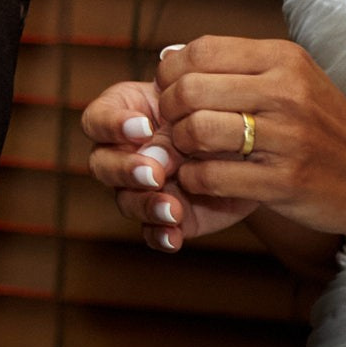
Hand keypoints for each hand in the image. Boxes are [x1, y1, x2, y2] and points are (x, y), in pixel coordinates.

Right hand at [82, 79, 258, 252]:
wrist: (248, 141)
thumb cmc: (216, 111)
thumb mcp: (198, 110)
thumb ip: (174, 130)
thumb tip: (155, 159)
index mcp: (122, 114)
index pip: (97, 120)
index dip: (112, 126)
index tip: (143, 128)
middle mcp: (123, 153)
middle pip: (102, 164)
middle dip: (126, 170)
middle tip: (154, 173)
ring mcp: (140, 188)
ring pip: (125, 200)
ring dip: (146, 205)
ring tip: (172, 210)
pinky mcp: (162, 215)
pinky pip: (151, 232)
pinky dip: (161, 236)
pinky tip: (174, 237)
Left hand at [155, 35, 345, 240]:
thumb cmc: (328, 128)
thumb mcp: (295, 80)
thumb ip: (239, 67)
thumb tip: (169, 55)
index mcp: (284, 59)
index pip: (199, 50)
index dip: (171, 72)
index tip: (170, 90)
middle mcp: (287, 92)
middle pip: (190, 89)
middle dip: (168, 110)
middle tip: (173, 124)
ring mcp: (288, 138)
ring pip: (197, 131)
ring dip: (180, 145)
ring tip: (189, 151)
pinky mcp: (285, 181)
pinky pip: (212, 176)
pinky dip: (195, 179)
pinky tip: (203, 178)